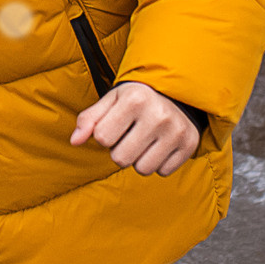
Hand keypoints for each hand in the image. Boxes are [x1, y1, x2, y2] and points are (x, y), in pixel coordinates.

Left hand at [72, 81, 199, 176]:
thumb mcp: (110, 101)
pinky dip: (158, 163)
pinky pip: (163, 172)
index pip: (103, 138)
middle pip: (121, 159)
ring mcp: (176, 131)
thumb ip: (89, 119)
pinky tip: (160, 146)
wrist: (176, 92)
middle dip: (120, 151)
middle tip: (130, 136)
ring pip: (143, 169)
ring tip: (144, 142)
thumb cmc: (136, 98)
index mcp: (135, 99)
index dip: (105, 136)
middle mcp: (158, 115)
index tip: (116, 125)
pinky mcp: (189, 144)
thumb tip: (74, 141)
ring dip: (139, 160)